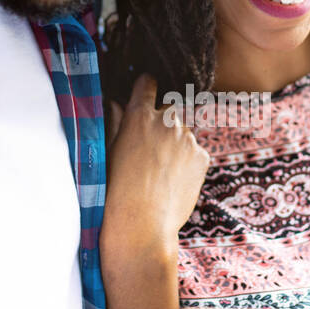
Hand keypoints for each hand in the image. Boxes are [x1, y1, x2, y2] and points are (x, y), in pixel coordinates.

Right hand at [102, 74, 209, 260]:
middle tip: (149, 152)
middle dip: (160, 124)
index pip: (147, 83)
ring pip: (182, 134)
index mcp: (139, 116)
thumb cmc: (114, 190)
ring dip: (174, 145)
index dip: (145, 88)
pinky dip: (187, 163)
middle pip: (168, 111)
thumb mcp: (106, 151)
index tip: (145, 94)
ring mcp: (188, 139)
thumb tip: (117, 102)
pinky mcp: (202, 157)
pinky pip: (195, 152)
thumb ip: (114, 121)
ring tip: (159, 174)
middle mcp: (166, 121)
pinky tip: (172, 182)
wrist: (140, 225)